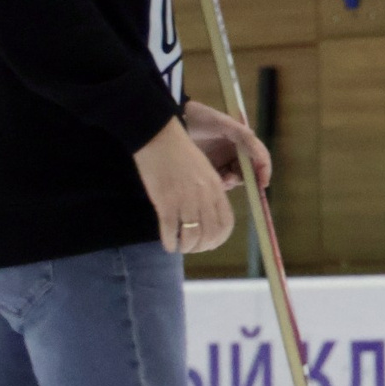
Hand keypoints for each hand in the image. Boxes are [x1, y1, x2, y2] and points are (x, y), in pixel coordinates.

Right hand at [132, 114, 233, 253]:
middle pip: (210, 233)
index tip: (209, 243)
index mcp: (215, 189)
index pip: (226, 223)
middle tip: (191, 248)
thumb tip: (208, 215)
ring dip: (186, 247)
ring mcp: (184, 199)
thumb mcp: (203, 171)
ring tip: (179, 247)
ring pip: (192, 235)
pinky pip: (170, 230)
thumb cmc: (179, 154)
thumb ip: (209, 192)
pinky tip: (167, 244)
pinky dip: (170, 242)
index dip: (219, 238)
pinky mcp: (164, 200)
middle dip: (202, 246)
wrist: (158, 138)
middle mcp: (203, 196)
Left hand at [182, 99, 270, 192]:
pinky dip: (220, 185)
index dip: (264, 171)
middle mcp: (235, 152)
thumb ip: (246, 138)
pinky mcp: (209, 168)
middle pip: (249, 171)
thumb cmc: (202, 118)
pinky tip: (214, 182)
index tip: (263, 183)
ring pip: (235, 178)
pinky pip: (220, 182)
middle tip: (233, 180)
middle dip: (246, 179)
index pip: (260, 158)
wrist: (175, 120)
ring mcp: (222, 161)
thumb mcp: (225, 124)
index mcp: (243, 141)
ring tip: (222, 181)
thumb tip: (262, 157)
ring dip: (232, 182)